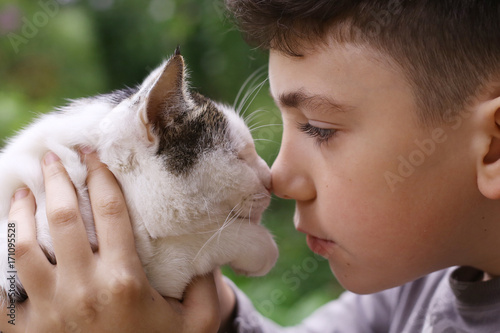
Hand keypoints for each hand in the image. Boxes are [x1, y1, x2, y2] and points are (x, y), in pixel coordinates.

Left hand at [0, 150, 220, 331]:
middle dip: (56, 180)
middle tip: (54, 157)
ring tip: (22, 192)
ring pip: (23, 247)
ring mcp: (48, 311)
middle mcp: (83, 289)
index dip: (100, 175)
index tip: (93, 154)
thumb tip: (206, 252)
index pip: (110, 211)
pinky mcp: (27, 332)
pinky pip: (0, 292)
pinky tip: (2, 244)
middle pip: (62, 218)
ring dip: (20, 214)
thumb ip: (208, 286)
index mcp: (124, 280)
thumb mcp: (197, 323)